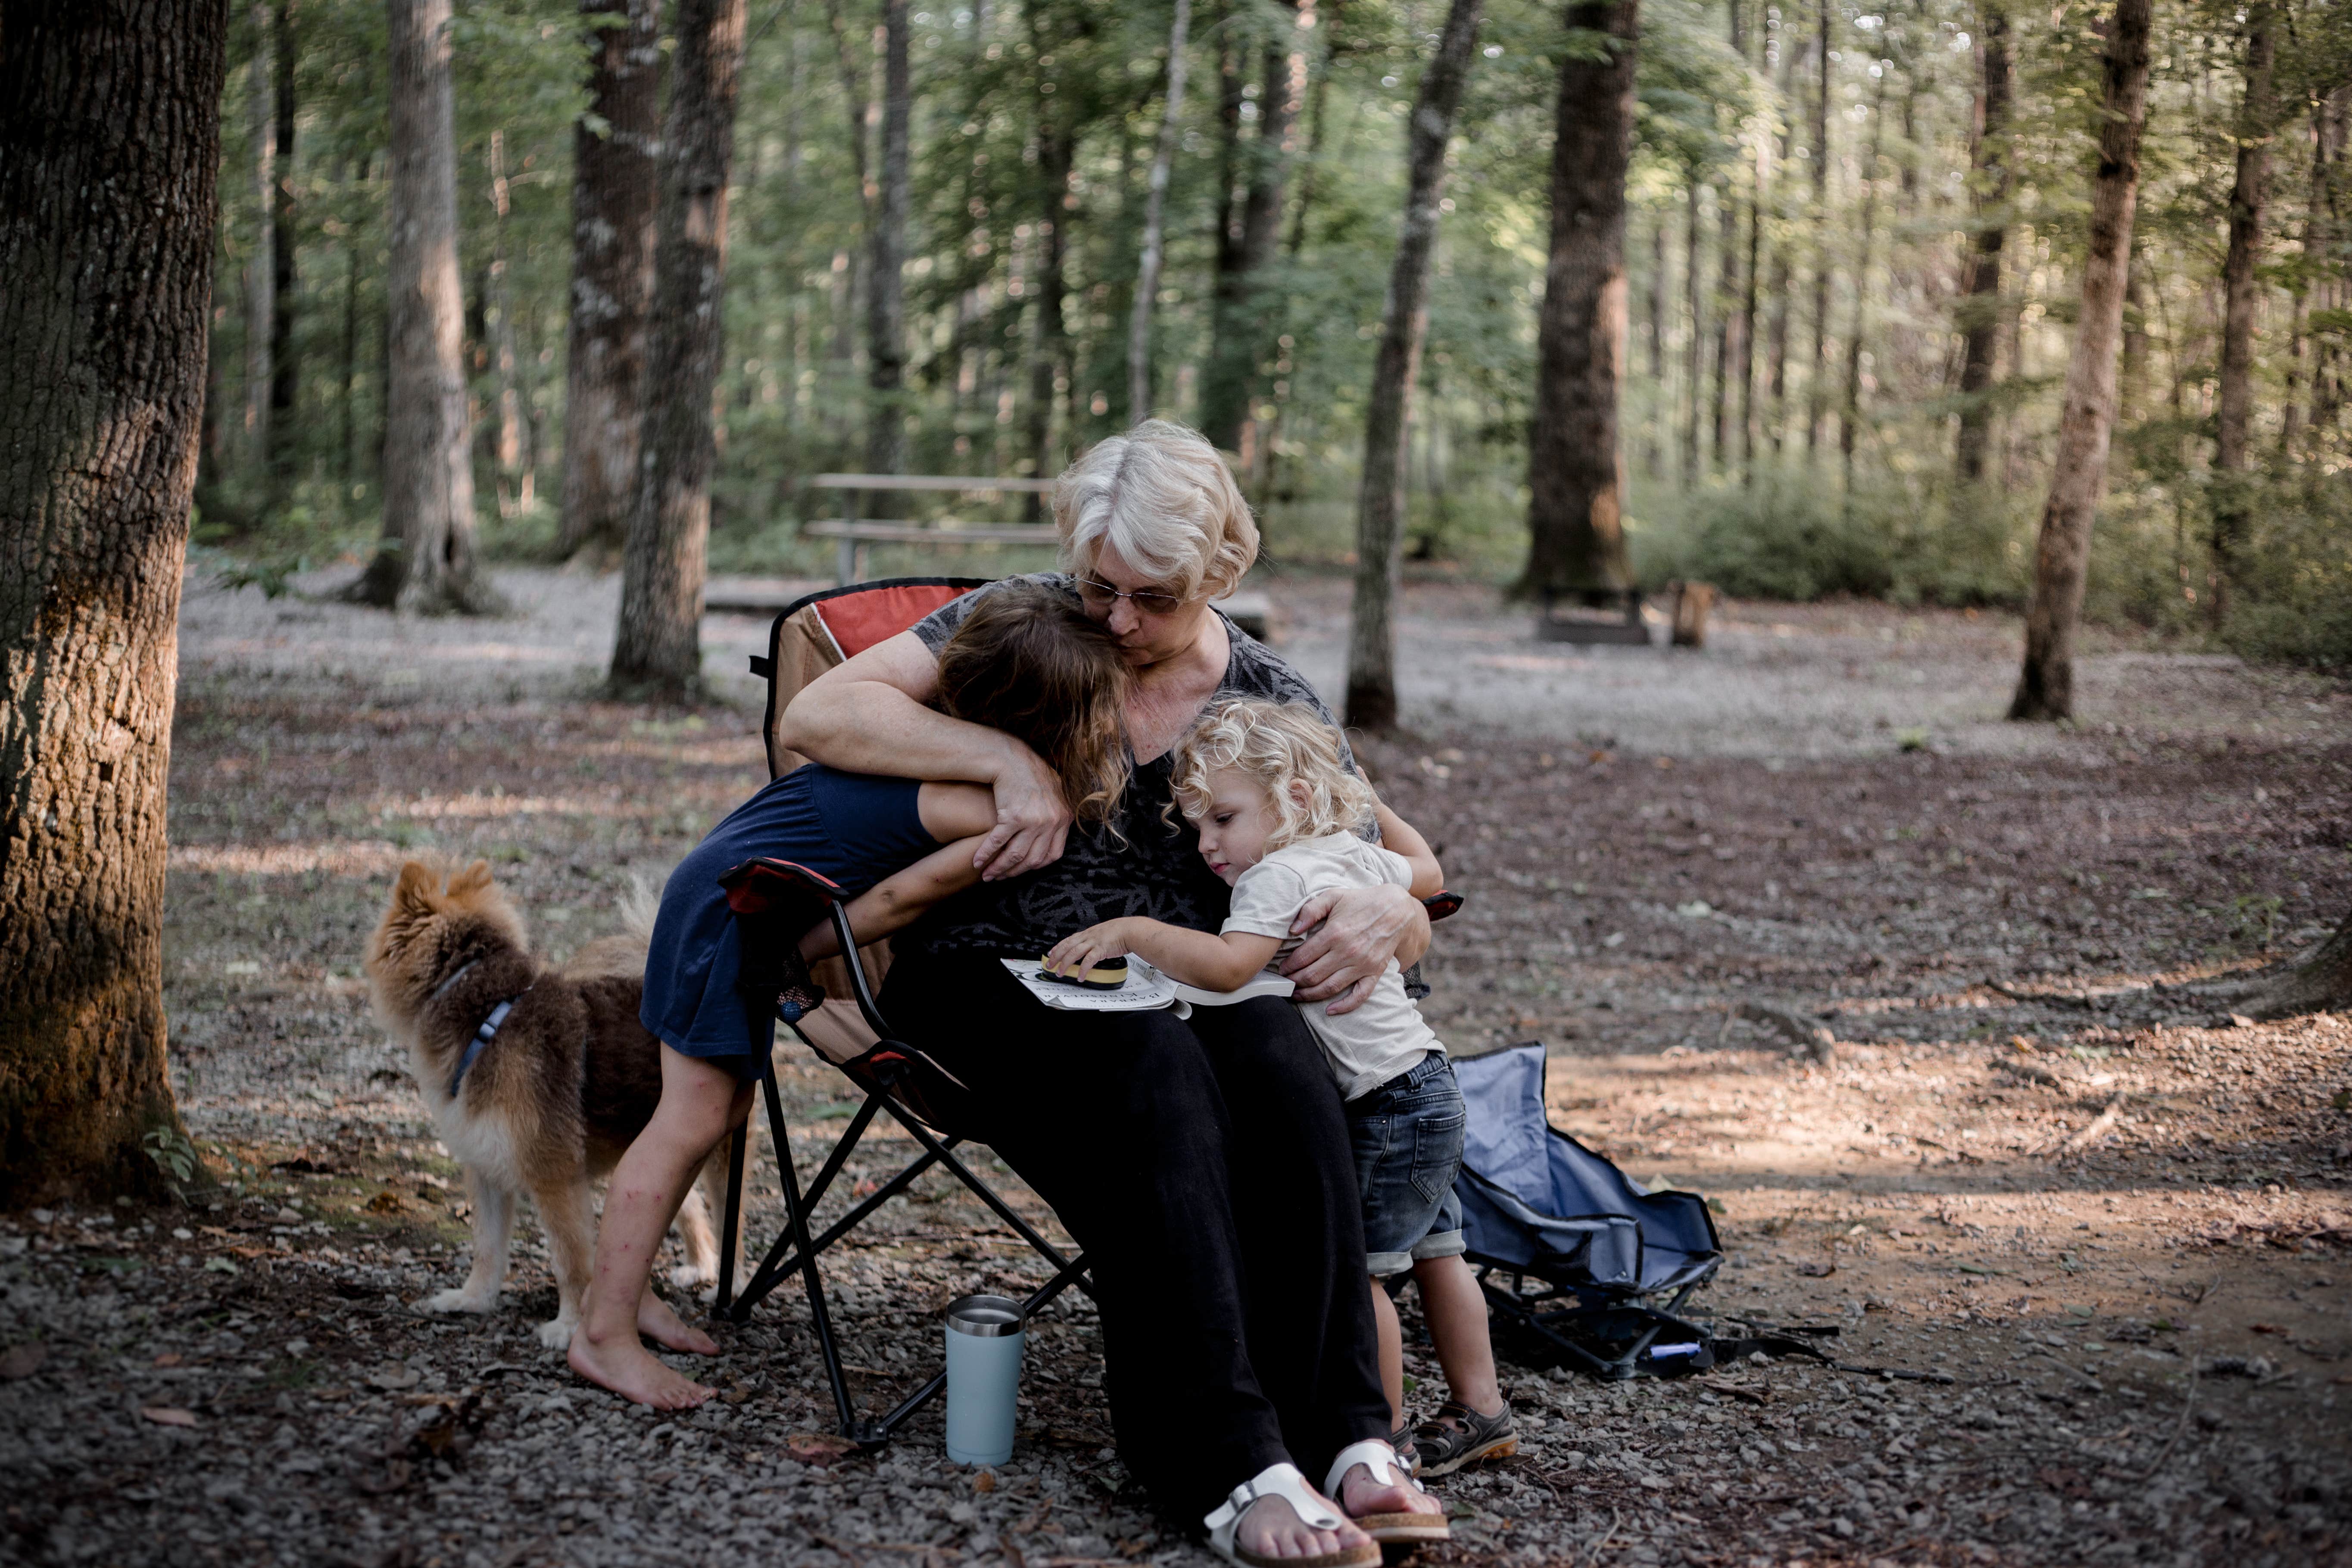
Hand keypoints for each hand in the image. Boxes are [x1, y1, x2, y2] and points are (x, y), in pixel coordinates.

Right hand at [973, 742, 1072, 880]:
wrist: (1012, 758)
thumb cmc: (1031, 773)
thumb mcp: (1054, 791)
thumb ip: (1057, 812)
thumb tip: (1058, 829)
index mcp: (1064, 818)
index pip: (1052, 855)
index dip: (1035, 866)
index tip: (1022, 869)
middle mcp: (1051, 822)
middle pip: (1033, 859)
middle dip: (1014, 872)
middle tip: (1000, 878)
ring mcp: (1033, 820)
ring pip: (1015, 855)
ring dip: (999, 868)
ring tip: (987, 875)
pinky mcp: (1013, 817)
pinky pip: (998, 843)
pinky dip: (985, 854)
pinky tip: (976, 861)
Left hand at [1043, 920, 1133, 979]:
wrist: (1130, 930)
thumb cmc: (1120, 932)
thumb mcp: (1102, 934)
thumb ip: (1095, 940)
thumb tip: (1090, 948)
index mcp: (1088, 933)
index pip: (1068, 940)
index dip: (1058, 947)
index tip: (1051, 953)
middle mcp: (1088, 937)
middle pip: (1067, 946)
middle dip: (1056, 956)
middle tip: (1050, 965)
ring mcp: (1094, 942)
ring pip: (1074, 952)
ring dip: (1065, 964)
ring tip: (1061, 972)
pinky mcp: (1101, 949)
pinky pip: (1088, 960)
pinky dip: (1083, 969)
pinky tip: (1080, 976)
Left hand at [1281, 884, 1429, 1015]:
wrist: (1396, 909)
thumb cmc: (1361, 901)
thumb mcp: (1333, 896)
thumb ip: (1310, 910)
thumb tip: (1293, 930)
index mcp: (1334, 933)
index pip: (1303, 957)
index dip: (1288, 966)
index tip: (1282, 969)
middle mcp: (1347, 952)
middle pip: (1312, 975)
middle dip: (1295, 982)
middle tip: (1286, 983)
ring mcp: (1362, 964)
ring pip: (1330, 988)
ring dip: (1310, 995)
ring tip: (1297, 995)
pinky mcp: (1375, 972)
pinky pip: (1360, 995)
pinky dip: (1344, 1006)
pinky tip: (1329, 1010)